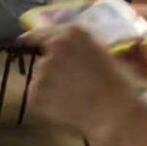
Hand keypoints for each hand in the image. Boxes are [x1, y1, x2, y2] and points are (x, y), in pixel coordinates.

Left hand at [20, 27, 146, 145]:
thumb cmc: (119, 84)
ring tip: (72, 98)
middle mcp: (53, 47)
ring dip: (49, 87)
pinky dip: (46, 104)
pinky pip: (37, 97)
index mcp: (71, 33)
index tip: (27, 42)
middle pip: (42, 57)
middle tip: (69, 83)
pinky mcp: (35, 93)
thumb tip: (66, 45)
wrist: (115, 113)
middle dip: (50, 69)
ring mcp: (42, 70)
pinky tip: (66, 109)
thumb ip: (80, 45)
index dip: (34, 39)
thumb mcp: (103, 52)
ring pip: (40, 78)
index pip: (42, 32)